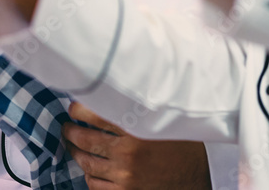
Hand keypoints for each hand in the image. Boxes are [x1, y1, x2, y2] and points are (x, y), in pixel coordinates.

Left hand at [63, 102, 211, 189]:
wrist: (202, 172)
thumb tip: (117, 89)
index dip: (80, 110)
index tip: (74, 107)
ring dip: (75, 152)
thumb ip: (143, 106)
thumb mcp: (167, 117)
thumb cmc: (186, 140)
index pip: (97, 114)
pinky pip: (95, 184)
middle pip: (86, 140)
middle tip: (66, 126)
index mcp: (140, 128)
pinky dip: (88, 175)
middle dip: (71, 132)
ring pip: (87, 163)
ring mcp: (125, 175)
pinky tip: (89, 167)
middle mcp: (129, 152)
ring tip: (73, 144)